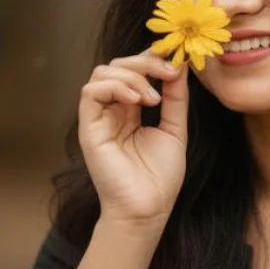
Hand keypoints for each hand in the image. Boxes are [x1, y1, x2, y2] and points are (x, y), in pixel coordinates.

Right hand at [78, 48, 189, 227]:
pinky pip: (91, 92)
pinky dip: (114, 87)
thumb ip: (176, 99)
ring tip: (153, 99)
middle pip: (118, 65)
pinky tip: (136, 102)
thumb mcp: (175, 130)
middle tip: (168, 74)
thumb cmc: (161, 177)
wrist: (148, 209)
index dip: (152, 60)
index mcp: (131, 109)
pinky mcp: (88, 128)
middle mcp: (112, 110)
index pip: (135, 71)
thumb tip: (181, 66)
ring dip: (132, 76)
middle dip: (145, 63)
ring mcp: (99, 117)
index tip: (177, 62)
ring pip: (102, 73)